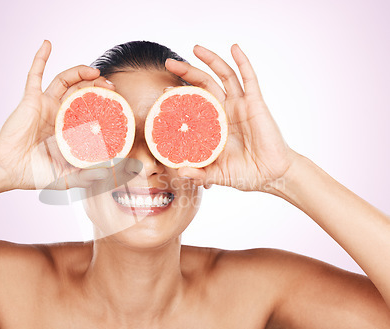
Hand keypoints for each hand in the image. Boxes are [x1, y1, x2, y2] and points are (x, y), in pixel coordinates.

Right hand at [0, 40, 113, 190]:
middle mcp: (59, 115)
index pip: (90, 112)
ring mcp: (45, 105)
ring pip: (65, 81)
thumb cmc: (32, 174)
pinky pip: (35, 75)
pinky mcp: (31, 100)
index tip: (118, 105)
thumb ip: (84, 178)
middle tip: (111, 86)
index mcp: (68, 130)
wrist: (6, 169)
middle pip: (82, 93)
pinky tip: (47, 44)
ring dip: (79, 72)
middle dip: (97, 86)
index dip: (104, 106)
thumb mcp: (64, 178)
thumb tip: (107, 174)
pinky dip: (40, 58)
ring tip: (95, 71)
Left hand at [165, 44, 297, 191]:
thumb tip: (179, 172)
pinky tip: (234, 47)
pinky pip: (249, 78)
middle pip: (203, 84)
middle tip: (169, 62)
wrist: (271, 176)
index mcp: (213, 126)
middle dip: (187, 71)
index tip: (163, 92)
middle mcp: (225, 111)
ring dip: (210, 60)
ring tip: (195, 48)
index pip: (192, 104)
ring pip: (223, 75)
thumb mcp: (216, 175)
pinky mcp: (255, 103)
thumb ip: (199, 173)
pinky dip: (242, 61)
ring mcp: (240, 105)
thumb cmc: (245, 174)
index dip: (179, 96)